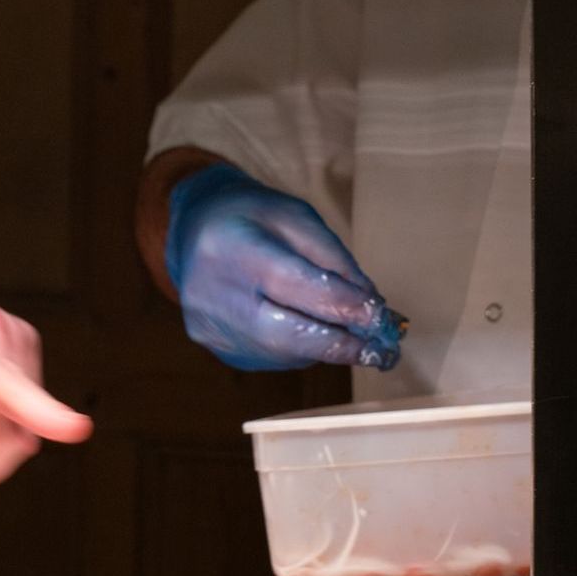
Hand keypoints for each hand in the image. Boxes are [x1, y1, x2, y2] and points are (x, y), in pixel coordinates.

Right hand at [164, 163, 404, 372]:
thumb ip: (335, 261)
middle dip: (341, 344)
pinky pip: (270, 357)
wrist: (193, 230)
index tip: (383, 319)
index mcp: (233, 247)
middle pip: (288, 335)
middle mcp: (212, 293)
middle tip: (382, 351)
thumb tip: (371, 309)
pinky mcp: (213, 344)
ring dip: (323, 346)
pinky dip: (298, 348)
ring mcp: (209, 325)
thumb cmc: (253, 218)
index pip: (297, 287)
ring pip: (284, 353)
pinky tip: (302, 326)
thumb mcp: (298, 218)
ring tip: (345, 330)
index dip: (344, 307)